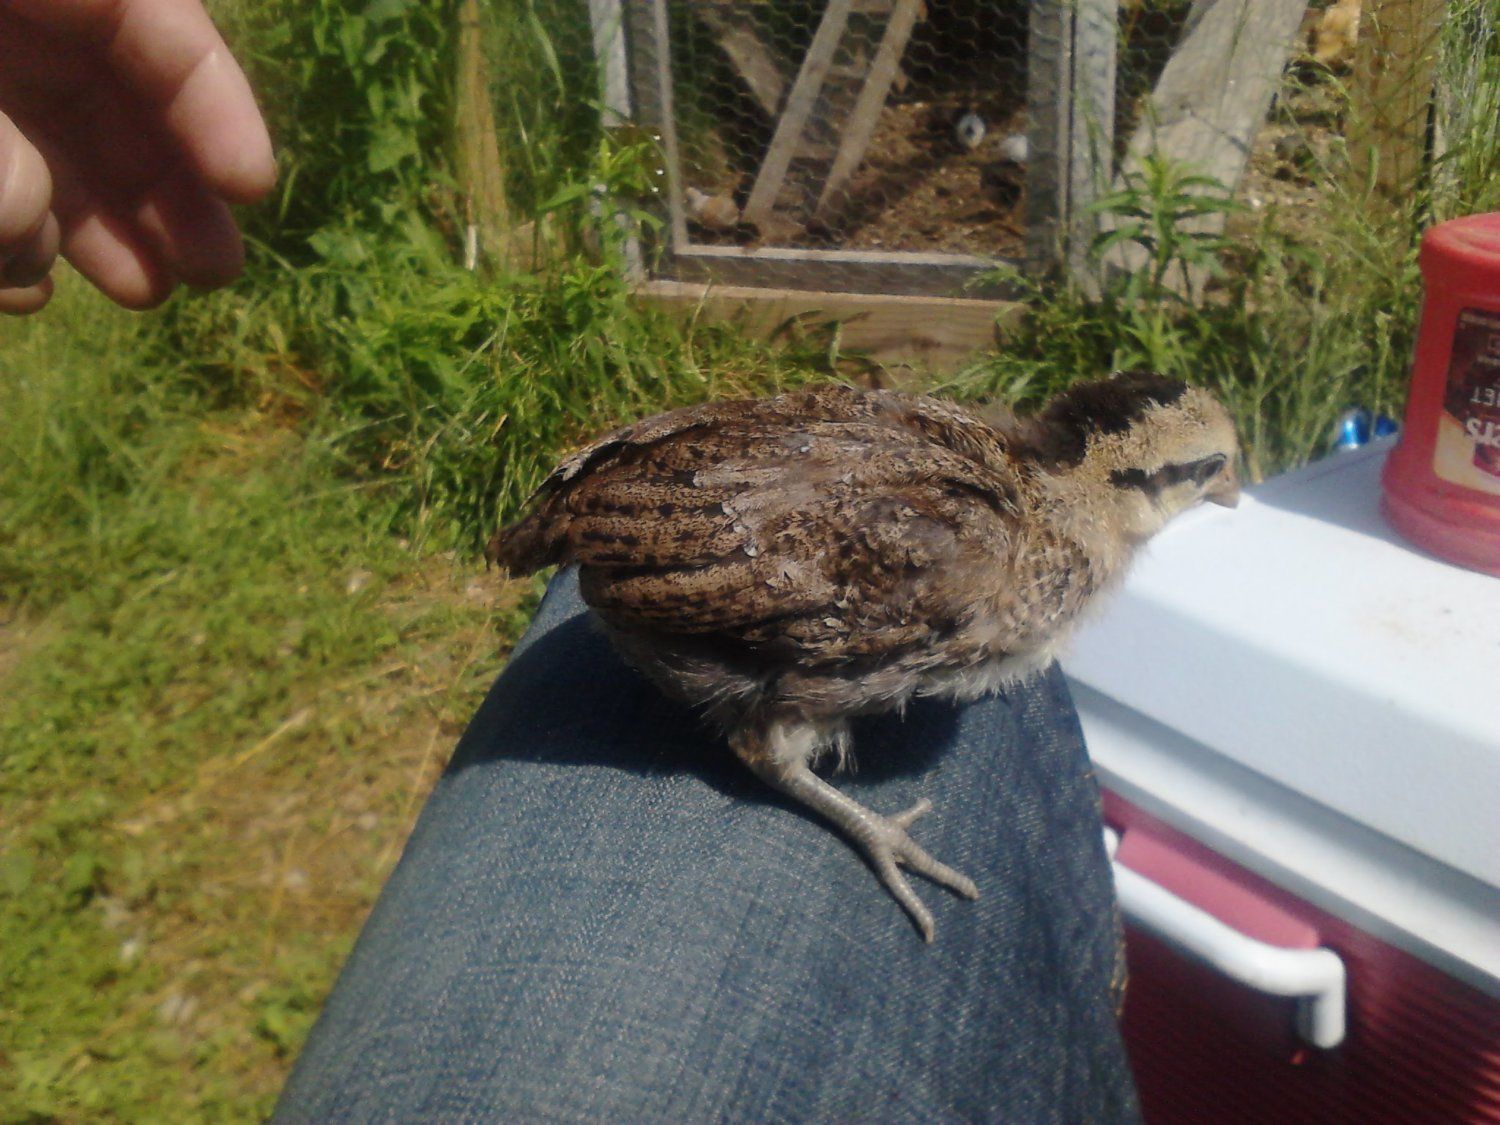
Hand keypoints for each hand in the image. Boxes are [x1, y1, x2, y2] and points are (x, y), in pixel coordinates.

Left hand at [0, 0, 274, 313]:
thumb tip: (28, 222)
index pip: (140, 8)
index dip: (210, 95)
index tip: (252, 187)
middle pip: (103, 85)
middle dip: (165, 182)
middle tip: (214, 270)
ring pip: (43, 139)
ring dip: (95, 224)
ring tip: (144, 290)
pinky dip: (15, 235)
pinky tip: (30, 287)